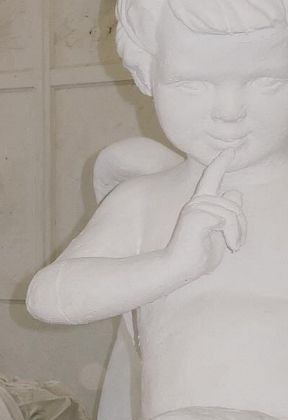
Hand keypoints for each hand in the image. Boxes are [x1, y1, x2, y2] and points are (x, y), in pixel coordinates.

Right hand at [164, 148, 244, 282]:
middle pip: (233, 202)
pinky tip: (229, 246)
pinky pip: (226, 220)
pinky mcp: (195, 216)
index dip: (220, 163)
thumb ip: (227, 214)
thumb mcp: (218, 233)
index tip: (230, 150)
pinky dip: (233, 234)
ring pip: (232, 212)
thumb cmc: (196, 256)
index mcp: (200, 204)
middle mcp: (196, 202)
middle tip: (237, 244)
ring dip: (238, 232)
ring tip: (233, 246)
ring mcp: (194, 207)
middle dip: (242, 224)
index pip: (211, 178)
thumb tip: (235, 192)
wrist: (177, 269)